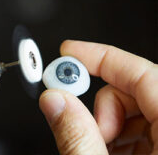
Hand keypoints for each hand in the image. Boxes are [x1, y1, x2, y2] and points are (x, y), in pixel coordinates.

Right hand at [39, 40, 155, 153]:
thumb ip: (78, 138)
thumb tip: (55, 100)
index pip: (143, 74)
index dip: (102, 58)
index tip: (71, 52)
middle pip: (135, 91)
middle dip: (101, 105)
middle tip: (81, 125)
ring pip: (134, 110)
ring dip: (106, 124)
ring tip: (94, 148)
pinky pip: (138, 130)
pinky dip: (115, 137)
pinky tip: (105, 152)